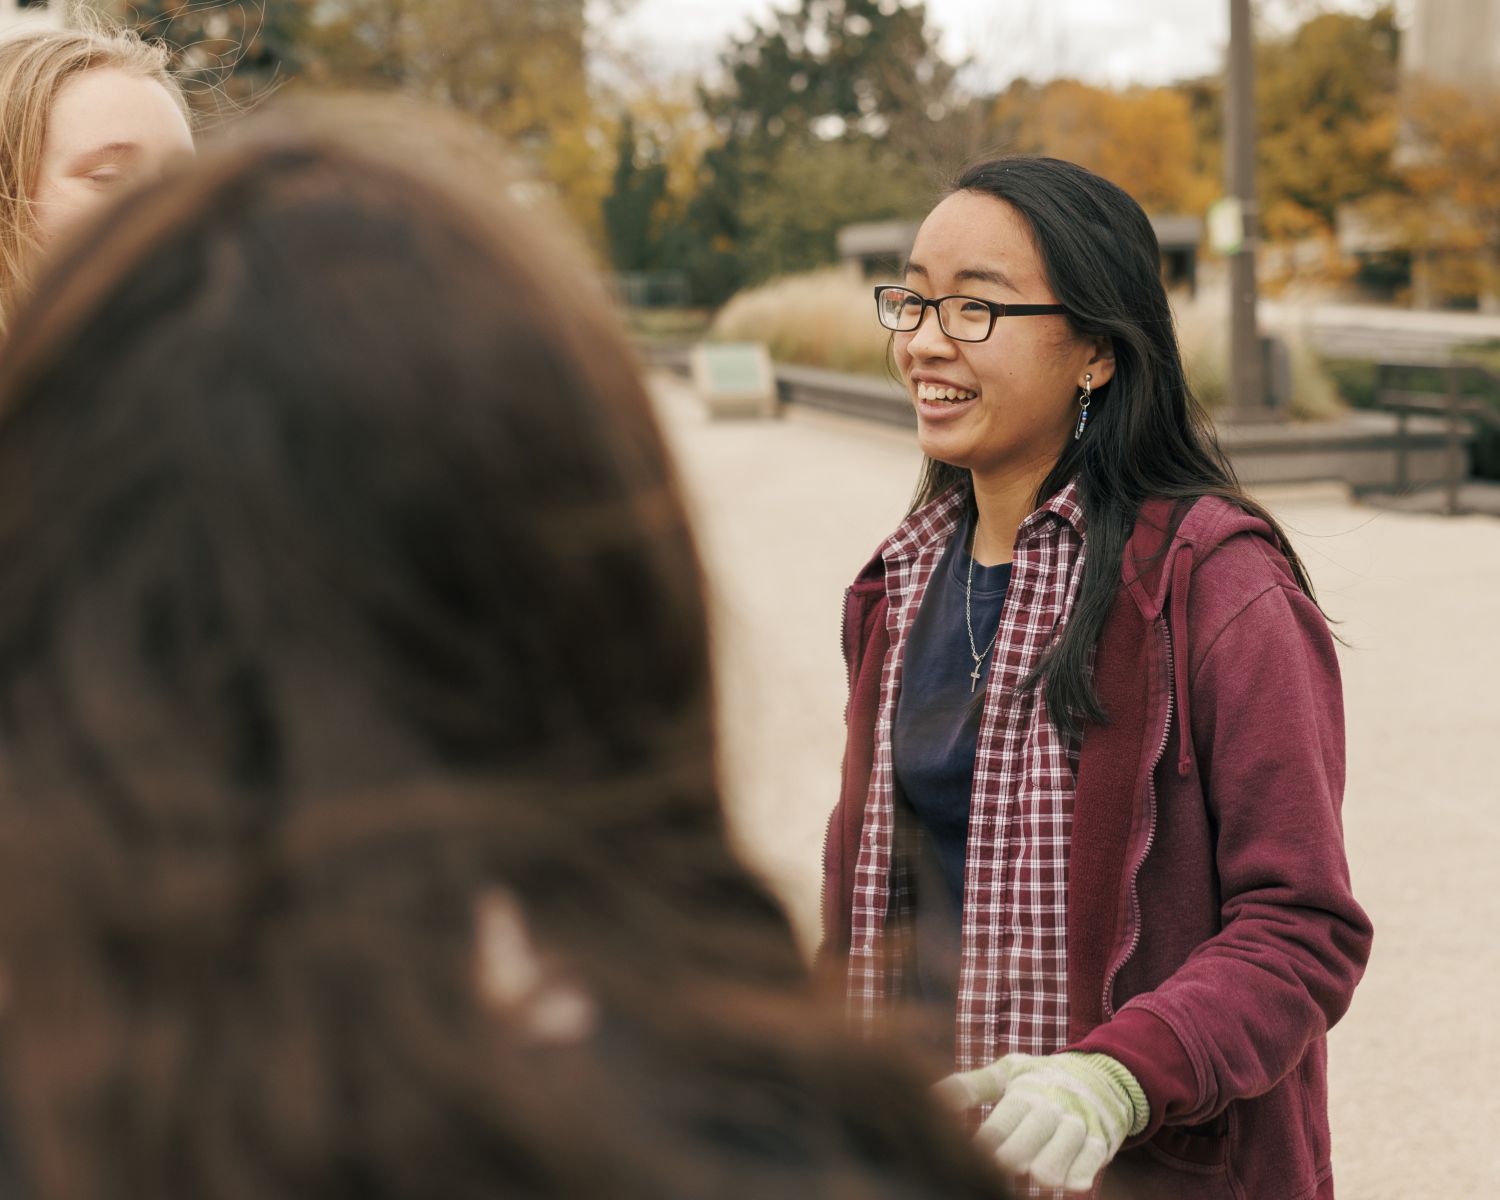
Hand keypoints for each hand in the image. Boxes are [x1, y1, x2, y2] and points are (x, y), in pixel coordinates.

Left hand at [934, 1052, 1146, 1192]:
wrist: (1101, 1074)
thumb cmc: (1042, 1078)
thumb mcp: (1009, 1072)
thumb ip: (972, 1085)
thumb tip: (932, 1095)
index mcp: (1026, 1091)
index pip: (1004, 1118)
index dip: (989, 1139)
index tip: (972, 1153)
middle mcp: (1053, 1107)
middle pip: (1031, 1136)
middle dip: (1013, 1156)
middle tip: (997, 1168)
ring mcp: (1078, 1124)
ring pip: (1062, 1151)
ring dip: (1046, 1166)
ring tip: (1033, 1176)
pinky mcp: (1102, 1141)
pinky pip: (1092, 1162)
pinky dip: (1079, 1174)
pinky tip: (1067, 1184)